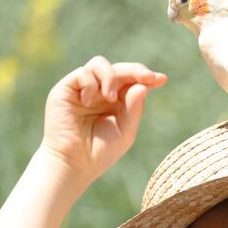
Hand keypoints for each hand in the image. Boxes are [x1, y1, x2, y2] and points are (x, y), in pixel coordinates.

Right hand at [41, 56, 167, 182]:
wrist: (73, 164)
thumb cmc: (99, 153)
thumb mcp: (125, 131)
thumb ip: (134, 108)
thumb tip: (143, 86)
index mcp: (116, 102)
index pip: (132, 82)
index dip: (146, 77)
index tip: (162, 79)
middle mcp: (100, 92)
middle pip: (119, 69)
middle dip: (135, 70)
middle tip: (147, 78)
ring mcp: (83, 90)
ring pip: (99, 64)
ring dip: (111, 76)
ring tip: (110, 97)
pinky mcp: (65, 89)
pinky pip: (82, 73)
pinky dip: (90, 84)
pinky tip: (88, 102)